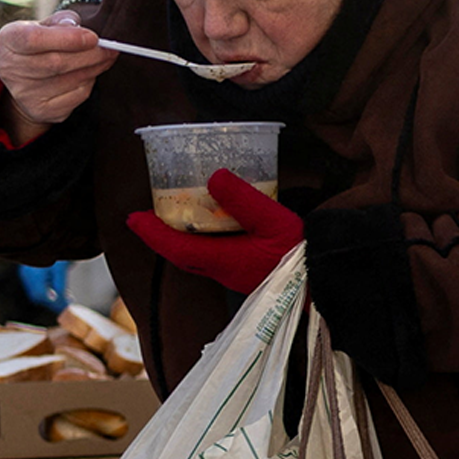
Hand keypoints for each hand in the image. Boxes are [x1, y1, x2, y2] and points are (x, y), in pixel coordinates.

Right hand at [0, 12, 115, 139]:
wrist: (23, 79)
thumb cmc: (38, 45)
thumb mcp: (42, 26)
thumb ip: (60, 22)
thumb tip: (76, 26)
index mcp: (10, 40)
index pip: (35, 39)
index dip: (67, 39)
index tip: (93, 37)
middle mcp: (12, 68)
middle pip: (58, 63)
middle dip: (91, 55)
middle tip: (111, 49)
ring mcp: (25, 92)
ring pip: (72, 80)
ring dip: (95, 68)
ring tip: (106, 58)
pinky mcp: (41, 110)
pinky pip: (77, 96)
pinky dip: (89, 83)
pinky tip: (90, 73)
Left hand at [128, 170, 302, 294]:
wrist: (326, 281)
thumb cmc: (302, 254)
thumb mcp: (274, 220)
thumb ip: (243, 199)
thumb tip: (214, 177)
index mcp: (225, 260)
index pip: (177, 248)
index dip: (153, 233)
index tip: (132, 218)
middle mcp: (225, 272)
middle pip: (184, 256)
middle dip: (163, 237)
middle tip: (148, 218)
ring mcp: (238, 276)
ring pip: (199, 259)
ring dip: (183, 241)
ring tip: (179, 220)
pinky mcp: (251, 276)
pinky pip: (216, 259)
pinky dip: (205, 244)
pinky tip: (217, 231)